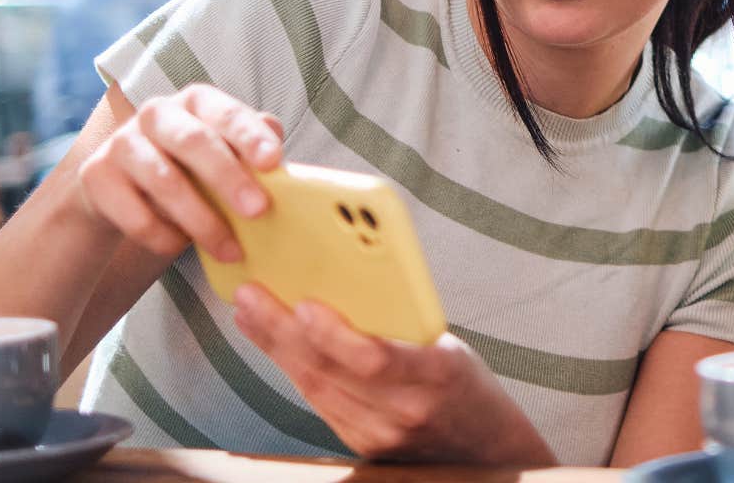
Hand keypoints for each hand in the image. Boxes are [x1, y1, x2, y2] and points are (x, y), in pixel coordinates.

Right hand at [75, 83, 284, 261]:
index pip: (226, 112)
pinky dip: (163, 237)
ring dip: (201, 221)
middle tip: (258, 210)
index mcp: (196, 101)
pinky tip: (181, 247)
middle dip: (228, 177)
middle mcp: (157, 113)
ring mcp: (122, 143)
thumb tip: (279, 153)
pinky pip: (135, 214)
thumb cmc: (189, 169)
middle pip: (193, 142)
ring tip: (230, 250)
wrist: (120, 190)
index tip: (274, 161)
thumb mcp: (223, 154)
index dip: (249, 135)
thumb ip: (250, 149)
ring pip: (165, 182)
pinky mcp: (95, 176)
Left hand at [231, 283, 554, 464]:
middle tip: (251, 297)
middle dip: (281, 331)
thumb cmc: (465, 385)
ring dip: (276, 348)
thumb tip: (345, 284)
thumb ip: (401, 327)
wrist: (483, 449)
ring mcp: (379, 435)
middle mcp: (405, 412)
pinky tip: (274, 344)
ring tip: (251, 313)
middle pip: (329, 371)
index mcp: (437, 375)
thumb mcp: (447, 347)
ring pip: (314, 387)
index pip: (374, 358)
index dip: (333, 334)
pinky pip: (318, 401)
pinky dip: (293, 368)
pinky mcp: (361, 445)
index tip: (303, 303)